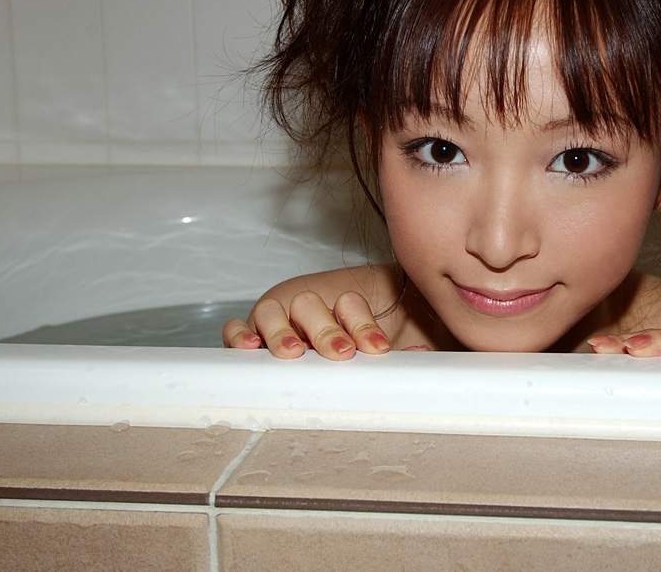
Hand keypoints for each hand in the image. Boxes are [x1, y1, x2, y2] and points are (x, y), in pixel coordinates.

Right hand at [222, 289, 392, 359]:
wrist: (350, 338)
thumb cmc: (374, 339)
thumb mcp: (397, 339)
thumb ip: (408, 345)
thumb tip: (423, 357)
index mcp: (345, 302)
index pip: (350, 304)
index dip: (362, 324)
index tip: (377, 348)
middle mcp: (309, 307)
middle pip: (309, 306)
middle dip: (325, 331)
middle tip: (341, 353)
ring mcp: (278, 319)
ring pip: (272, 313)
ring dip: (281, 332)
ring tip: (292, 352)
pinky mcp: (253, 336)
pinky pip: (236, 330)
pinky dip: (239, 335)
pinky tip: (250, 348)